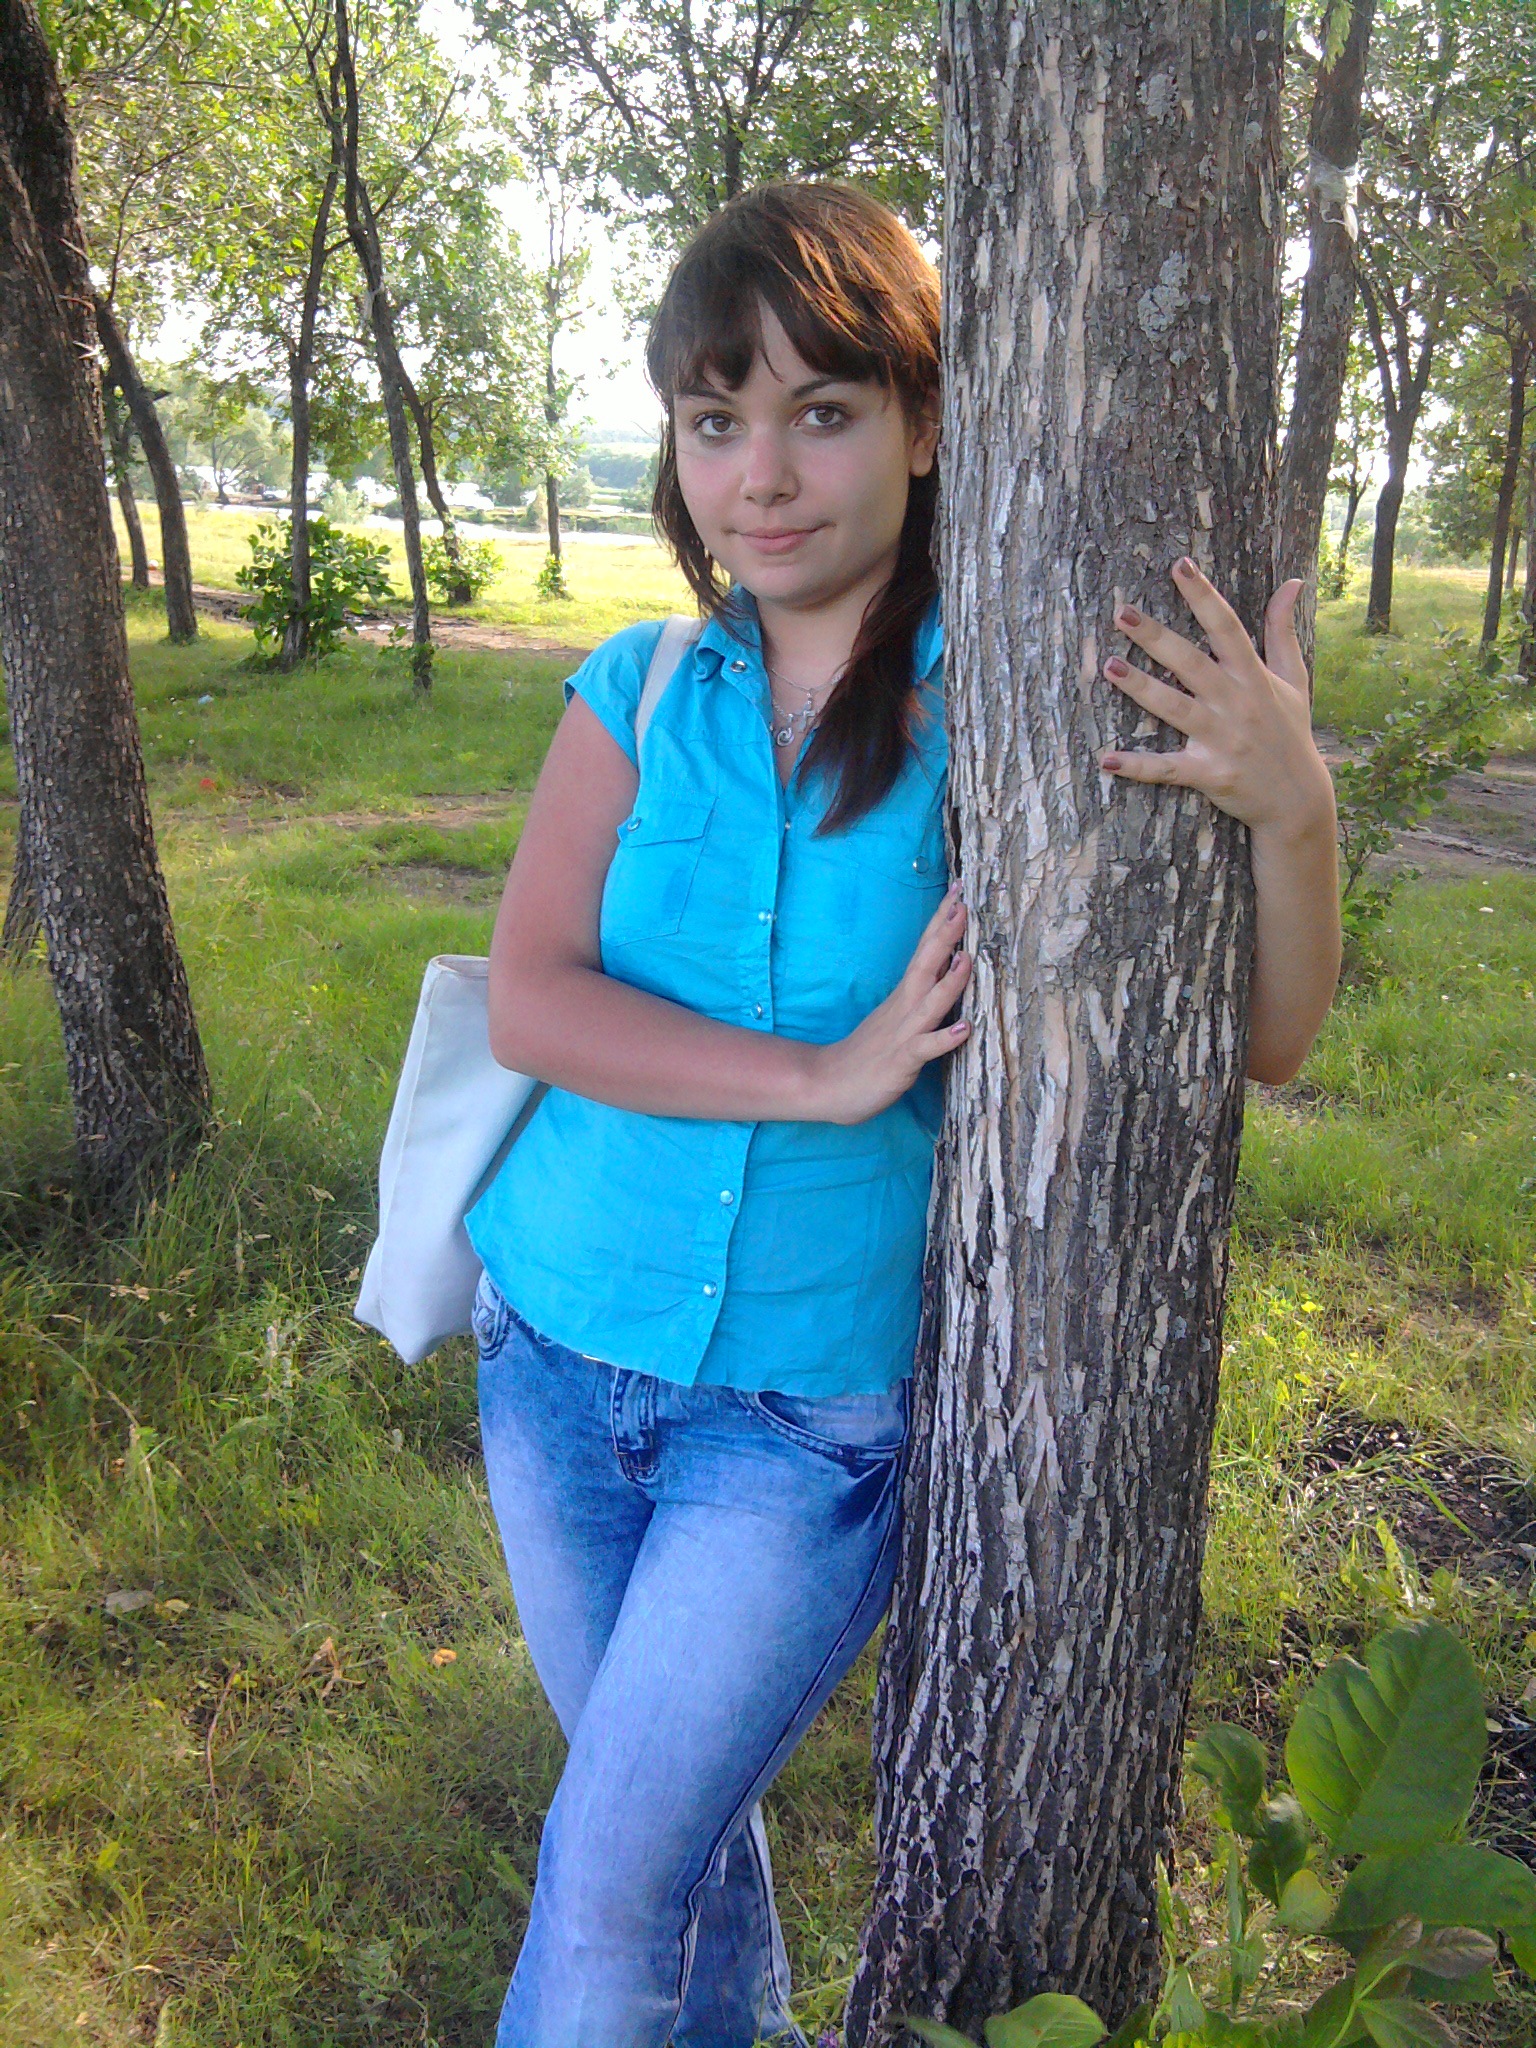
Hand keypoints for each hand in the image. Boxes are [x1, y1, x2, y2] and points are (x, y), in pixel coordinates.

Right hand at [808, 884, 971, 1124]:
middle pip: (927, 964)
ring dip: (950, 980)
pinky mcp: (901, 1060)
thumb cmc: (867, 1053)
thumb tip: (948, 966)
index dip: (942, 922)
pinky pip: (926, 1047)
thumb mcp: (897, 1016)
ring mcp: (903, 1032)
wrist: (827, 1084)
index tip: (958, 891)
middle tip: (962, 903)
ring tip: (968, 957)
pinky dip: (945, 1037)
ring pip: (930, 1002)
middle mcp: (904, 1007)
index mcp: (904, 995)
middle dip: (945, 934)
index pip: (926, 950)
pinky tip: (965, 1028)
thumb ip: (921, 992)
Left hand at [1098, 558, 1336, 842]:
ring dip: (1141, 688)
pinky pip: (1168, 769)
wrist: (1298, 801)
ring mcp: (1222, 740)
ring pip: (1176, 709)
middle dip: (1157, 637)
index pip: (1227, 627)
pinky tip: (1107, 760)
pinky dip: (1138, 766)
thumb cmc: (1289, 733)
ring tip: (1108, 667)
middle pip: (1192, 663)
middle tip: (1122, 613)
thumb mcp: (1294, 680)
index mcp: (1253, 677)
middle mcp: (1237, 704)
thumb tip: (1292, 583)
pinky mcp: (1209, 774)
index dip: (1203, 595)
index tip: (1179, 565)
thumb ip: (1283, 632)